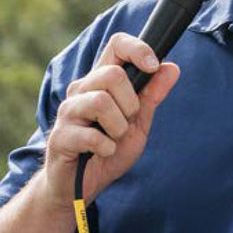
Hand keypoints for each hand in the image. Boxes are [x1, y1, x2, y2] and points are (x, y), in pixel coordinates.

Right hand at [46, 32, 180, 201]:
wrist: (80, 187)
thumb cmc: (106, 152)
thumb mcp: (138, 124)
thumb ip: (152, 97)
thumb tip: (172, 68)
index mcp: (100, 82)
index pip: (116, 45)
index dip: (137, 49)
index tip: (152, 66)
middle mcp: (81, 90)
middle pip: (112, 74)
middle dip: (130, 103)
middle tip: (125, 123)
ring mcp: (68, 112)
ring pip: (101, 102)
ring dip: (118, 127)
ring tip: (112, 140)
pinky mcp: (60, 136)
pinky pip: (93, 135)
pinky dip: (106, 148)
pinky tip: (102, 153)